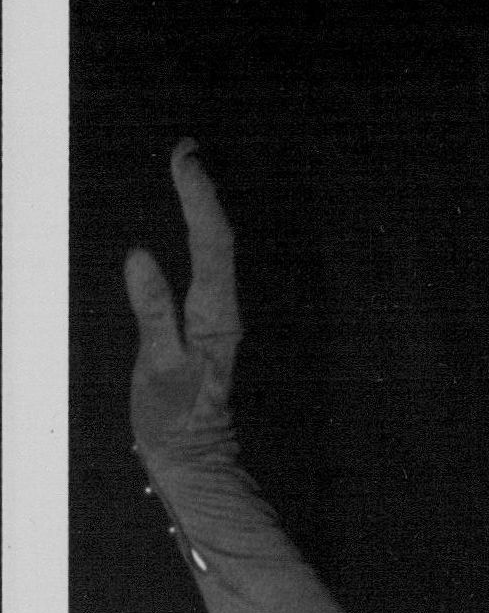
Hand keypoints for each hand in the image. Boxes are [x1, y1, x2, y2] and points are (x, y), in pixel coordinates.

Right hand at [124, 139, 241, 464]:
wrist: (194, 461)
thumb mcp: (157, 369)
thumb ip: (153, 314)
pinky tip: (189, 225)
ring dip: (202, 210)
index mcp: (215, 319)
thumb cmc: (174, 422)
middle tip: (185, 151)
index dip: (199, 199)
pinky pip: (206, 269)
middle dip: (203, 192)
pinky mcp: (207, 328)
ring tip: (186, 171)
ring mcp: (218, 320)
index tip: (185, 159)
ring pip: (216, 253)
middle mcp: (224, 314)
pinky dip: (198, 237)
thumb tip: (140, 257)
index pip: (212, 246)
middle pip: (219, 241)